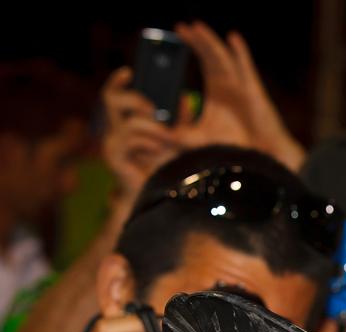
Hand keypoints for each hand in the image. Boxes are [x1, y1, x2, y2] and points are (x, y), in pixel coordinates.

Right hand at [101, 67, 180, 203]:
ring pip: (129, 122)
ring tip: (170, 139)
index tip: (130, 71)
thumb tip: (184, 98)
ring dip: (153, 129)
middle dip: (135, 100)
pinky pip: (128, 139)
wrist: (166, 196)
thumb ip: (181, 118)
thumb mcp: (181, 137)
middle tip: (154, 108)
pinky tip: (159, 151)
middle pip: (110, 99)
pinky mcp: (113, 156)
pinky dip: (147, 142)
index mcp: (130, 121)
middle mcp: (117, 129)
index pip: (116, 94)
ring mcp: (113, 142)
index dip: (118, 80)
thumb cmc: (173, 167)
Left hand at [173, 21, 304, 169]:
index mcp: (218, 94)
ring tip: (196, 27)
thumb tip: (150, 126)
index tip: (178, 34)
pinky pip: (246, 68)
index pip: (205, 63)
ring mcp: (242, 87)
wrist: (256, 160)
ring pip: (224, 58)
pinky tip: (233, 38)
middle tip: (181, 27)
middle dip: (198, 40)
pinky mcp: (252, 92)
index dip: (194, 47)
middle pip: (212, 56)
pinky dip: (241, 53)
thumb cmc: (231, 151)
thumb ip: (175, 130)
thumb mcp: (195, 138)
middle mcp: (230, 87)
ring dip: (211, 42)